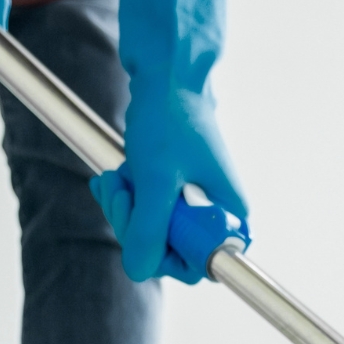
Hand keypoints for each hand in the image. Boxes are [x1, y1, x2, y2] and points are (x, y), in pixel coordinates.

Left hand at [100, 0, 248, 283]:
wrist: (167, 73)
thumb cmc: (171, 119)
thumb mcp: (156, 180)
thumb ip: (149, 230)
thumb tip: (139, 270)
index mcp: (228, 214)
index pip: (201, 264)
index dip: (167, 255)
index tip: (146, 229)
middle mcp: (216, 210)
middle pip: (170, 248)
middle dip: (136, 225)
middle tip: (123, 194)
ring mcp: (193, 198)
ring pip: (152, 228)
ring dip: (126, 208)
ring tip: (118, 178)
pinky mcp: (174, 185)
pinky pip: (146, 207)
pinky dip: (126, 196)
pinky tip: (114, 179)